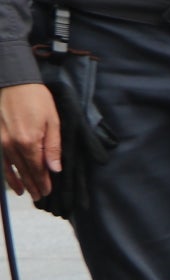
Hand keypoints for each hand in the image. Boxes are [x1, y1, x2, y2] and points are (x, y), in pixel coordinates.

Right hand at [1, 82, 59, 198]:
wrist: (13, 82)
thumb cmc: (37, 99)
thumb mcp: (53, 121)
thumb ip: (53, 146)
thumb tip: (54, 169)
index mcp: (29, 141)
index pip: (37, 168)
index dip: (42, 181)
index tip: (47, 192)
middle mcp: (12, 145)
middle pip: (24, 170)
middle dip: (33, 185)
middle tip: (40, 197)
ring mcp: (1, 142)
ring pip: (11, 168)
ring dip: (20, 182)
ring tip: (26, 194)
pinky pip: (1, 160)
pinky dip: (6, 172)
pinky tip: (11, 181)